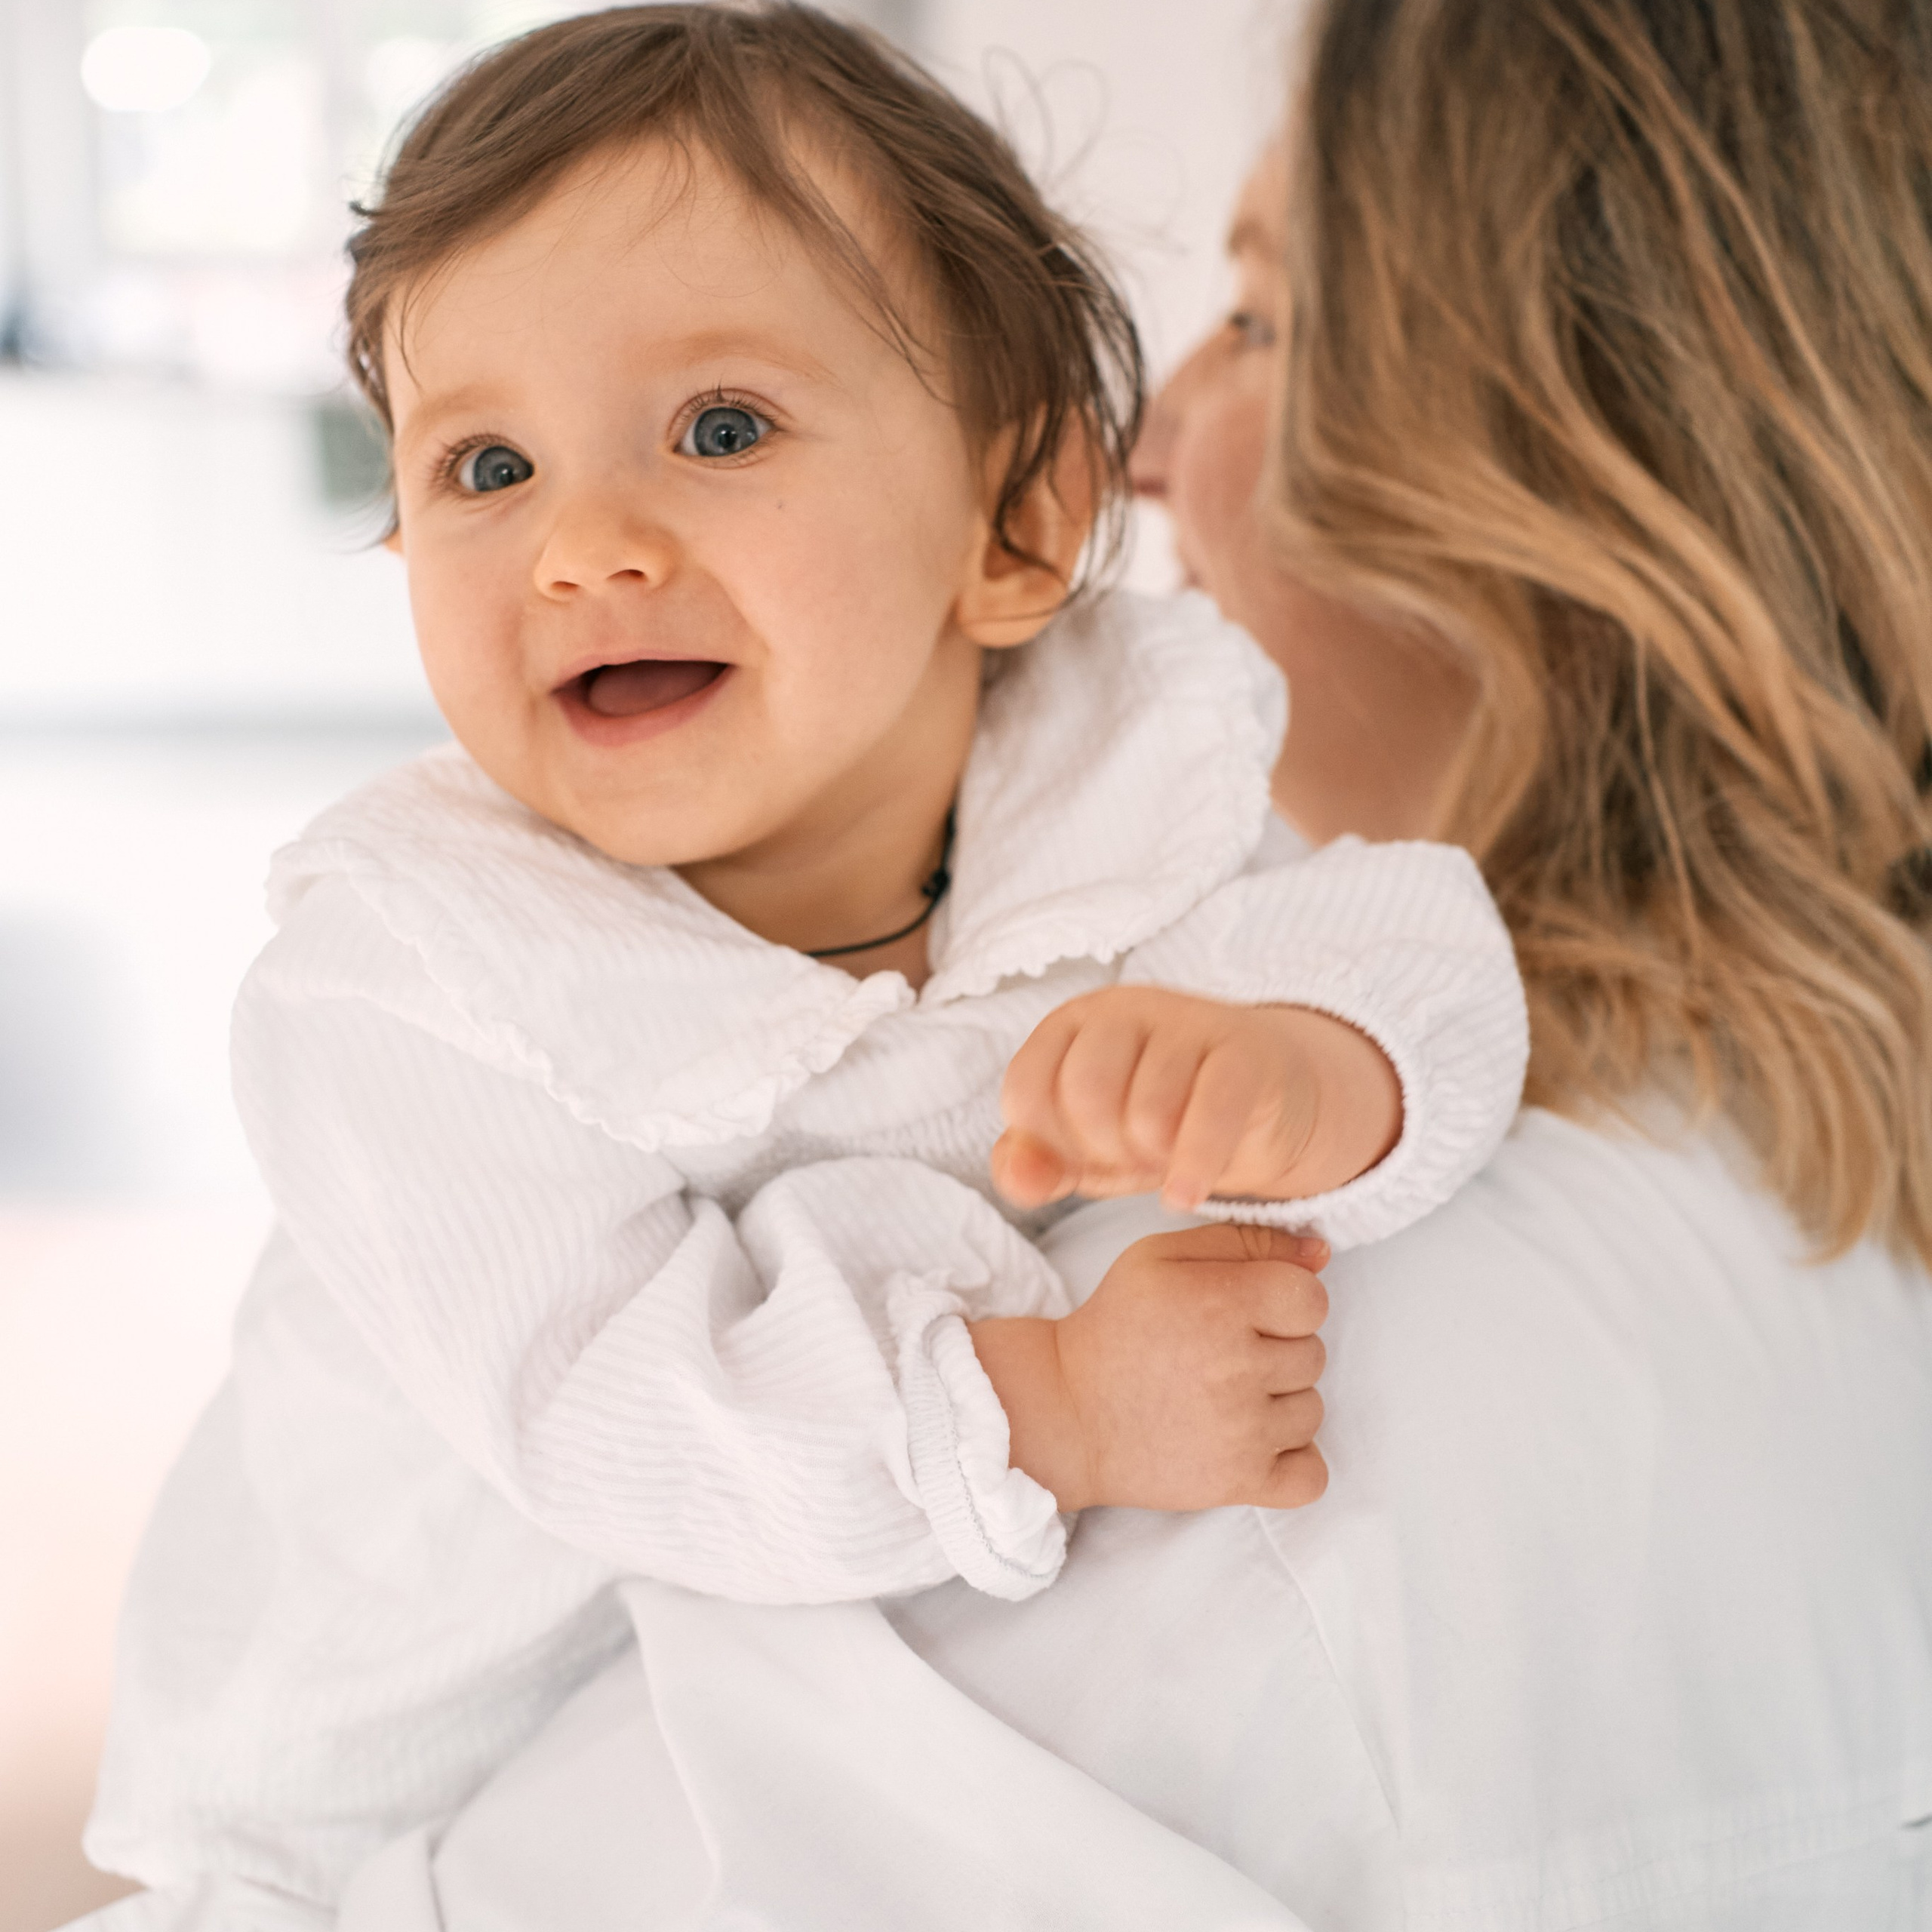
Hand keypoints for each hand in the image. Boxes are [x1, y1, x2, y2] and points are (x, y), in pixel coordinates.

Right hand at [967, 1223, 1330, 1513]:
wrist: (1066, 1410)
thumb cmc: (1116, 1326)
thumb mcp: (1161, 1257)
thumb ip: (1244, 1241)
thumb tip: (1320, 1252)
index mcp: (1221, 1302)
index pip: (1312, 1299)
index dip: (1283, 1302)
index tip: (1244, 1312)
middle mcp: (1237, 1366)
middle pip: (1314, 1354)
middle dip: (1275, 1350)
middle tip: (1219, 1355)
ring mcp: (1242, 1431)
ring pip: (1313, 1410)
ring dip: (1279, 1403)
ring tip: (1225, 1396)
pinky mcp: (1238, 1481)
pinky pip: (1312, 1475)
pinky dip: (1292, 1459)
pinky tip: (1255, 1441)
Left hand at [991, 986, 1401, 1211]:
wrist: (1265, 1111)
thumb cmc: (1161, 1126)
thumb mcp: (1084, 1153)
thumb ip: (1034, 1166)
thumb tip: (1016, 1181)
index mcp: (1074, 1023)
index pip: (1027, 1087)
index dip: (1047, 1142)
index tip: (1080, 1155)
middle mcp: (1125, 1009)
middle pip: (1084, 1094)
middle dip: (1104, 1150)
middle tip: (1133, 1160)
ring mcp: (1188, 1022)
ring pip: (1147, 1111)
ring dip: (1155, 1159)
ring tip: (1168, 1160)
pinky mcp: (1245, 1052)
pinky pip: (1210, 1115)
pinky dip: (1193, 1168)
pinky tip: (1187, 1194)